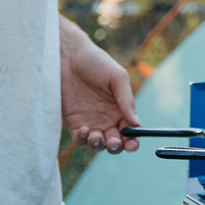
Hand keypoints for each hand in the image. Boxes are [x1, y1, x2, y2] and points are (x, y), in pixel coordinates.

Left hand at [59, 17, 140, 153]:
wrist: (68, 57)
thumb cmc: (97, 63)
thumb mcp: (117, 78)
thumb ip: (127, 100)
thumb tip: (136, 124)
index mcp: (121, 110)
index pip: (131, 132)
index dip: (133, 142)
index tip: (132, 145)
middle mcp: (108, 119)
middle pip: (116, 143)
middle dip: (116, 147)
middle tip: (114, 142)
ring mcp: (91, 122)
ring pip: (98, 145)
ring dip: (99, 145)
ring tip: (96, 136)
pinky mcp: (74, 123)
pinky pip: (80, 140)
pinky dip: (83, 140)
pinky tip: (85, 130)